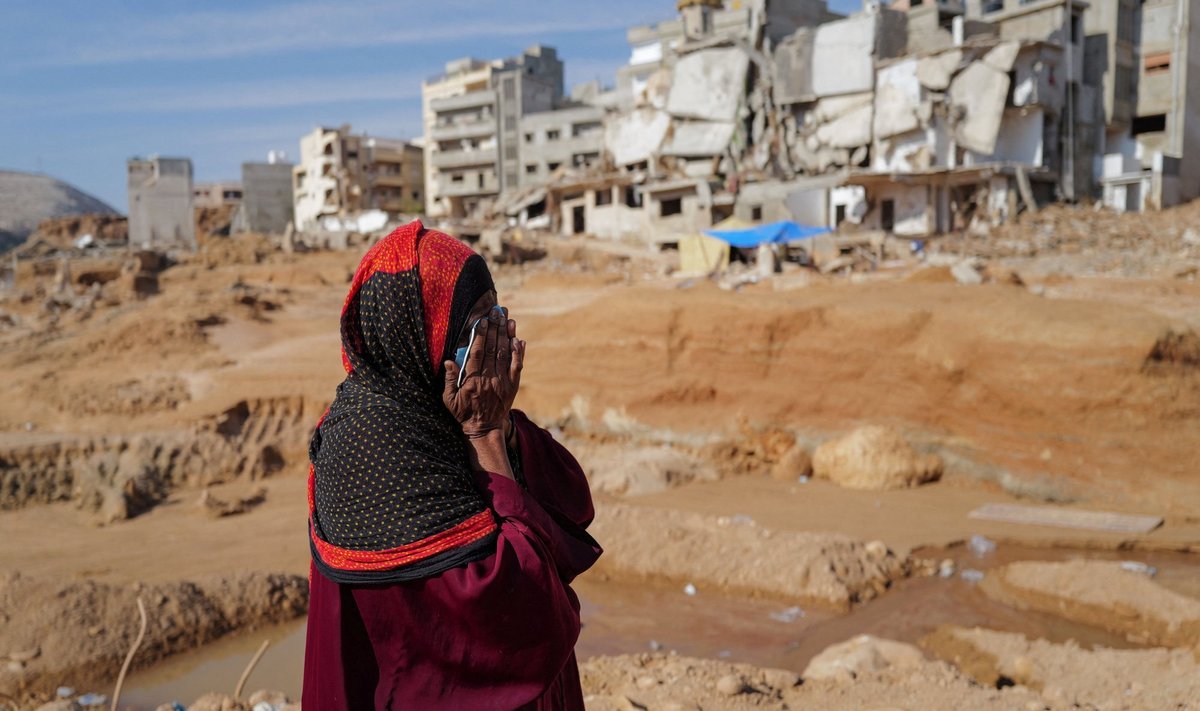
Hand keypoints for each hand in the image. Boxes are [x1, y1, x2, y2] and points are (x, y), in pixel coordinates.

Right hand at [443, 307, 524, 438]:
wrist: (484, 428)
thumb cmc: (463, 412)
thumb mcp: (448, 399)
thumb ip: (449, 379)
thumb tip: (448, 360)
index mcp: (472, 380)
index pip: (477, 353)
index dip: (480, 335)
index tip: (482, 320)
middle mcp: (489, 379)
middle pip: (492, 349)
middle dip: (495, 328)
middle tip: (497, 311)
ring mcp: (503, 382)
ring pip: (505, 354)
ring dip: (507, 335)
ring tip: (508, 319)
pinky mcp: (513, 386)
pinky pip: (516, 366)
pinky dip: (518, 352)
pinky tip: (518, 339)